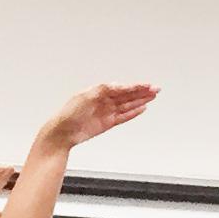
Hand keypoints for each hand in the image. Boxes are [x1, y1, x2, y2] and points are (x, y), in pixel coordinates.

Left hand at [37, 82, 157, 155]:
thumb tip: (116, 85)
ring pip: (128, 104)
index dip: (134, 86)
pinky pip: (124, 116)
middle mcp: (103, 101)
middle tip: (155, 89)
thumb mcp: (84, 97)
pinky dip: (133, 112)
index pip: (120, 88)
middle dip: (141, 92)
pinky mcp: (108, 122)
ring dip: (140, 100)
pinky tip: (142, 109)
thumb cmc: (68, 114)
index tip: (146, 85)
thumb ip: (102, 90)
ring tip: (153, 97)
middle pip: (127, 95)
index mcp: (98, 92)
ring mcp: (106, 112)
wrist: (62, 132)